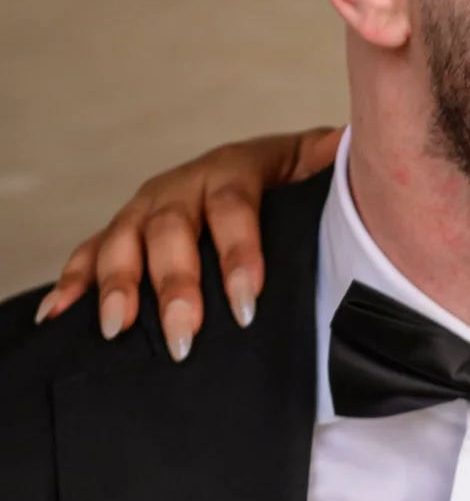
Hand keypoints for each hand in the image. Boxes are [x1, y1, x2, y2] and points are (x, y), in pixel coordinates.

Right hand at [36, 128, 341, 356]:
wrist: (278, 166)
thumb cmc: (308, 183)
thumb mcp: (328, 172)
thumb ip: (344, 174)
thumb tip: (379, 171)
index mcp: (238, 167)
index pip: (233, 206)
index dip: (238, 253)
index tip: (247, 304)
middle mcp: (186, 183)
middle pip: (171, 228)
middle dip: (175, 284)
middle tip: (185, 334)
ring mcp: (151, 206)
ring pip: (124, 239)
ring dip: (117, 284)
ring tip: (118, 327)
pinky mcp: (128, 229)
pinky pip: (92, 251)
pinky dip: (73, 282)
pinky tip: (58, 314)